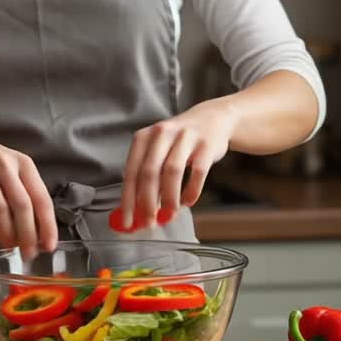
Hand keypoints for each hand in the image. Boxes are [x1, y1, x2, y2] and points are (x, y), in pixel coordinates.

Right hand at [0, 126, 57, 254]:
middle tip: (29, 253)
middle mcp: (5, 165)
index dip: (47, 225)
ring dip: (6, 234)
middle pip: (22, 206)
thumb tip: (38, 230)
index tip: (49, 245)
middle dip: (28, 234)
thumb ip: (24, 193)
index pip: (41, 198)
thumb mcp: (11, 168)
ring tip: (10, 247)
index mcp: (23, 163)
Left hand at [118, 99, 238, 230]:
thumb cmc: (179, 141)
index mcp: (144, 137)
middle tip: (149, 222)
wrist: (213, 118)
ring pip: (172, 172)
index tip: (127, 222)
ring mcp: (185, 137)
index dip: (128, 200)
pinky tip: (188, 202)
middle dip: (148, 202)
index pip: (131, 173)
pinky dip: (191, 191)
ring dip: (169, 198)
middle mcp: (162, 134)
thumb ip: (147, 178)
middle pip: (149, 172)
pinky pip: (198, 172)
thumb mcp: (158, 150)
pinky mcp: (206, 145)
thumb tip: (137, 211)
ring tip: (169, 214)